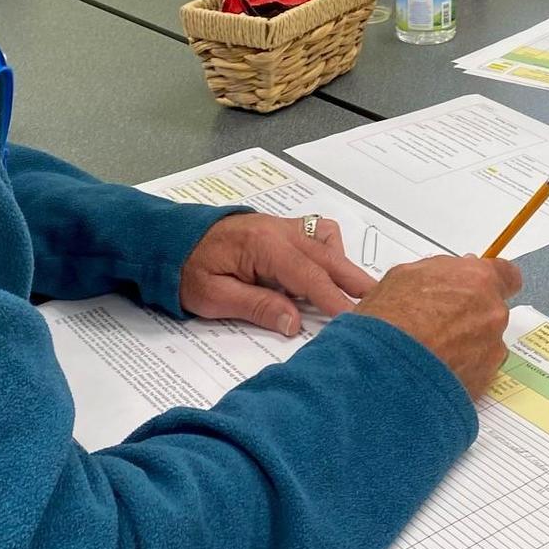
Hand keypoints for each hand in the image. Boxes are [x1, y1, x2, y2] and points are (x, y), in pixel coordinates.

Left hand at [178, 213, 373, 338]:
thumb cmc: (186, 269)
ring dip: (342, 263)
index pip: (311, 277)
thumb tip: (295, 323)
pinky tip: (323, 272)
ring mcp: (282, 226)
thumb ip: (258, 306)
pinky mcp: (280, 228)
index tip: (357, 318)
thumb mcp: (213, 296)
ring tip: (351, 292)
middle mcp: (280, 230)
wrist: (167, 239)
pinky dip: (328, 250)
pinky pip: (316, 233)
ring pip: (327, 238)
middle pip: (329, 255)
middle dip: (355, 279)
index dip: (336, 299)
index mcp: (265, 246)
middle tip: (381, 300)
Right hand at [355, 255, 521, 398]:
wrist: (387, 367)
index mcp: (477, 279)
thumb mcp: (407, 275)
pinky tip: (437, 367)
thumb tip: (446, 276)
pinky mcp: (485, 379)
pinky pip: (479, 370)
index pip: (507, 275)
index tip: (483, 287)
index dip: (493, 282)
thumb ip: (439, 272)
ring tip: (434, 349)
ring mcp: (491, 348)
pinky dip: (463, 369)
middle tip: (442, 322)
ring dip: (467, 344)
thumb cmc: (392, 320)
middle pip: (492, 310)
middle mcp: (492, 313)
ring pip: (486, 342)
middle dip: (472, 315)